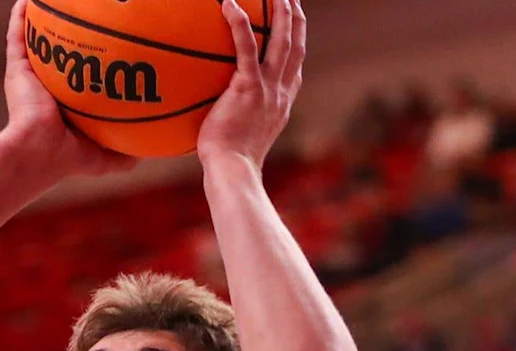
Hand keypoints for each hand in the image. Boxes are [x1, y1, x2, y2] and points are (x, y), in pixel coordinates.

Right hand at [0, 0, 135, 179]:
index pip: (85, 76)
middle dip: (75, 34)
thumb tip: (159, 149)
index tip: (116, 43)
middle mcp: (50, 88)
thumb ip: (131, 152)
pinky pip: (17, 36)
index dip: (98, 59)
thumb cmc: (71, 159)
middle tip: (91, 13)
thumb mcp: (110, 158)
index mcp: (69, 105)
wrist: (38, 154)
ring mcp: (31, 78)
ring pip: (38, 40)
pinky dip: (20, 17)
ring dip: (44, 20)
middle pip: (64, 53)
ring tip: (56, 1)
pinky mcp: (17, 70)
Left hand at [197, 0, 306, 171]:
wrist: (232, 169)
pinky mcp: (248, 87)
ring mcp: (268, 88)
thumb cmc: (229, 161)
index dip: (297, 42)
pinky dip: (239, 24)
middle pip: (295, 45)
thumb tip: (218, 115)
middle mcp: (281, 91)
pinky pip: (245, 47)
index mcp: (282, 102)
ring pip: (281, 40)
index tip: (294, 25)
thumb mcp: (241, 137)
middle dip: (295, 18)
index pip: (294, 65)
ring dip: (280, 12)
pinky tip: (229, 4)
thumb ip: (237, 119)